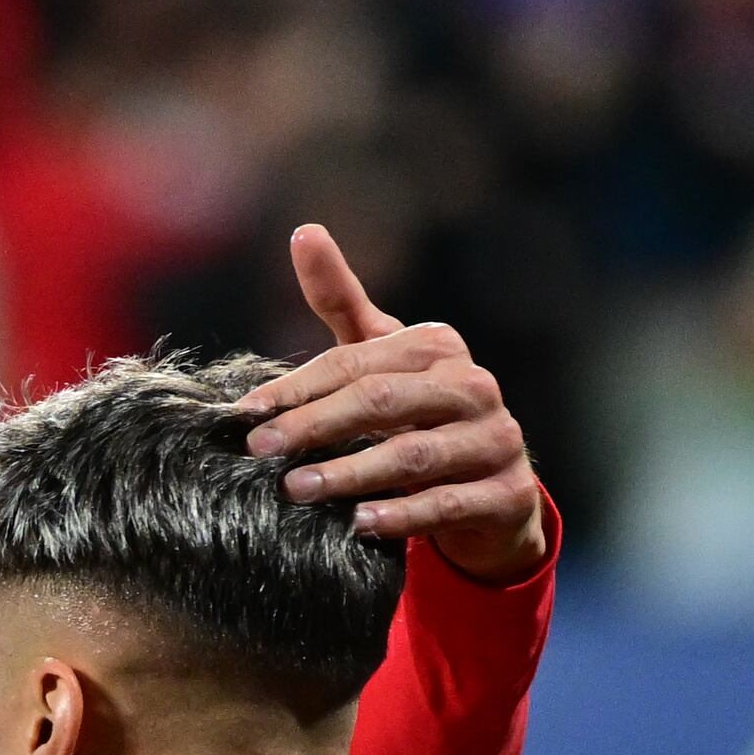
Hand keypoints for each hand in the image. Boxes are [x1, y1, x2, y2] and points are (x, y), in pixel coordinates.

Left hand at [242, 225, 550, 584]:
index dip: (297, 388)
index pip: (355, 363)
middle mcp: (473, 386)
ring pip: (414, 454)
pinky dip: (403, 516)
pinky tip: (360, 524)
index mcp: (437, 347)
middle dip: (316, 426)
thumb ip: (341, 301)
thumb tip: (304, 230)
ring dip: (352, 472)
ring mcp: (496, 439)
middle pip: (381, 401)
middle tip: (259, 450)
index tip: (245, 413)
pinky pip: (448, 504)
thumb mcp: (381, 357)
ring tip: (297, 489)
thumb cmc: (415, 413)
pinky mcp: (508, 493)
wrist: (488, 489)